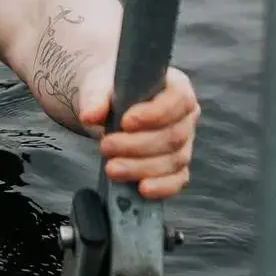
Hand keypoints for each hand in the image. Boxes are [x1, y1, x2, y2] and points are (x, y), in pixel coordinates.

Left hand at [76, 62, 199, 200]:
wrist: (107, 106)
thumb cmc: (111, 91)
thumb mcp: (100, 86)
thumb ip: (96, 98)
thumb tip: (90, 116)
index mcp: (176, 87)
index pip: (179, 100)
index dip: (155, 113)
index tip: (126, 122)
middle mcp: (185, 116)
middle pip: (172, 135)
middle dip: (138, 145)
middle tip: (106, 146)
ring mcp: (185, 143)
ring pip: (173, 160)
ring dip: (141, 167)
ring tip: (112, 168)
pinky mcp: (177, 166)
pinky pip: (177, 180)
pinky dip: (162, 187)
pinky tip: (142, 189)